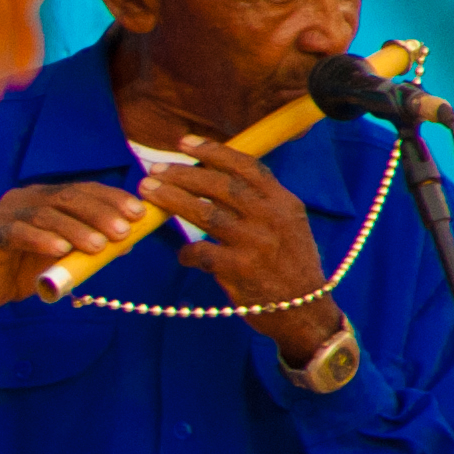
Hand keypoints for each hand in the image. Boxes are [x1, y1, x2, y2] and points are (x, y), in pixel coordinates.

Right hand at [0, 178, 152, 329]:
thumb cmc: (20, 269)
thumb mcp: (61, 256)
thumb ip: (86, 246)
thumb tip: (126, 242)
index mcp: (44, 197)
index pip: (83, 190)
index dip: (112, 198)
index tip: (138, 213)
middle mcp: (25, 198)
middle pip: (67, 197)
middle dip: (100, 213)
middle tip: (124, 230)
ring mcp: (4, 214)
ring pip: (45, 214)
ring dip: (76, 229)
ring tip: (98, 246)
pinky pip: (17, 233)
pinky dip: (40, 240)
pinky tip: (60, 249)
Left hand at [143, 142, 348, 357]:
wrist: (305, 310)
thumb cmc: (289, 265)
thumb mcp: (288, 225)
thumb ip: (260, 202)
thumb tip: (214, 177)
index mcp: (284, 203)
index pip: (247, 167)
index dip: (214, 152)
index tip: (185, 143)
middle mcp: (272, 219)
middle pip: (221, 186)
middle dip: (183, 174)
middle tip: (154, 171)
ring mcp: (256, 244)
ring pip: (205, 214)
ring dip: (172, 201)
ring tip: (148, 192)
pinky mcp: (240, 270)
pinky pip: (201, 253)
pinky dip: (187, 253)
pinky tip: (183, 255)